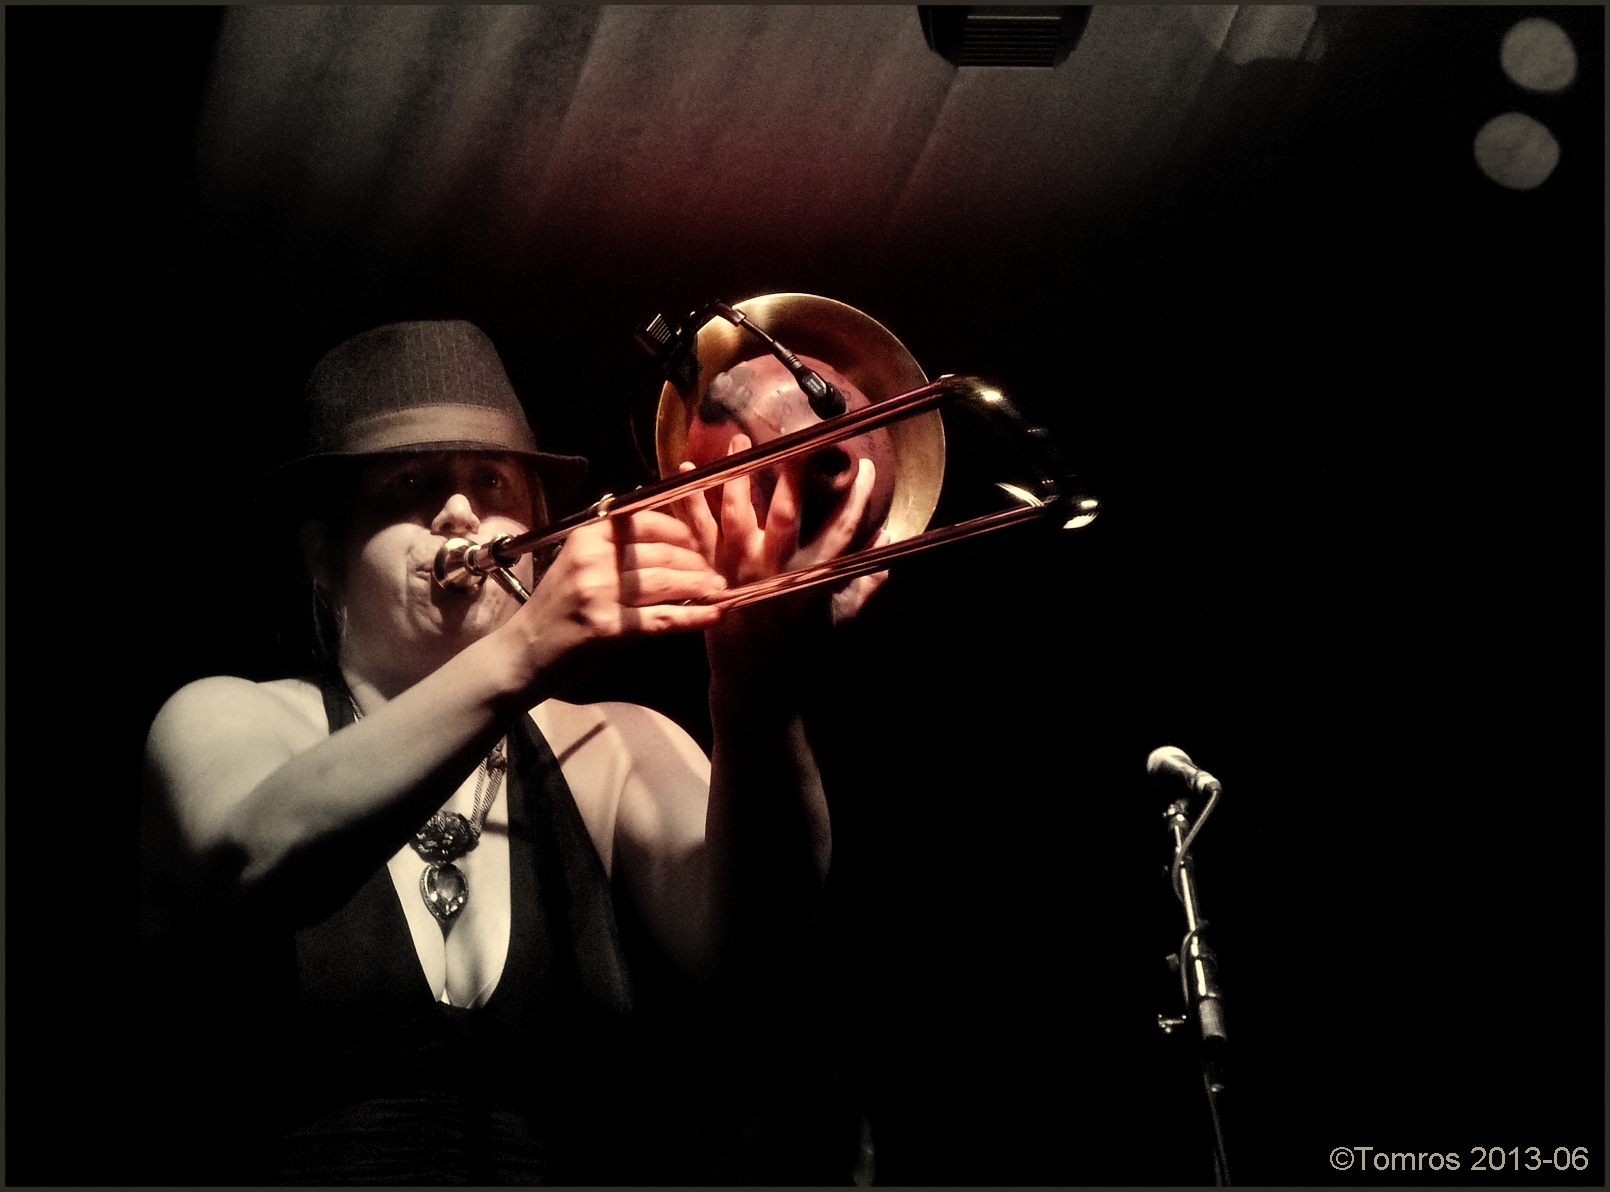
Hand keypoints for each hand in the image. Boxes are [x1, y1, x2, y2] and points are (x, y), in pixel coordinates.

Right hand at [498, 510, 725, 696]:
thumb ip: (616, 547)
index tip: (701, 544)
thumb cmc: (558, 609)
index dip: (682, 532)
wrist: (524, 652)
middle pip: (663, 552)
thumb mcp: (579, 563)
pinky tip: (716, 616)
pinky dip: (694, 617)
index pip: (647, 520)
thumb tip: (670, 538)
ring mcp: (601, 592)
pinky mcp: (609, 627)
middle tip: (717, 573)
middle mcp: (594, 558)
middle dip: (698, 562)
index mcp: (588, 536)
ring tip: (719, 591)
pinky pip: (663, 618)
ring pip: (667, 582)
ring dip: (702, 587)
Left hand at [677, 434, 888, 683]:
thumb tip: (890, 536)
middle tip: (796, 440)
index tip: (865, 467)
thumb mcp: (841, 617)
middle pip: (784, 516)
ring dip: (736, 476)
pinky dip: (688, 499)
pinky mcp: (710, 577)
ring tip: (739, 441)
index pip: (842, 532)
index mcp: (812, 582)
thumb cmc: (803, 649)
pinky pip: (696, 532)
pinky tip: (686, 466)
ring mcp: (739, 575)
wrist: (755, 684)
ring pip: (735, 517)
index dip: (856, 499)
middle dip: (790, 475)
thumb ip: (867, 578)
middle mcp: (775, 575)